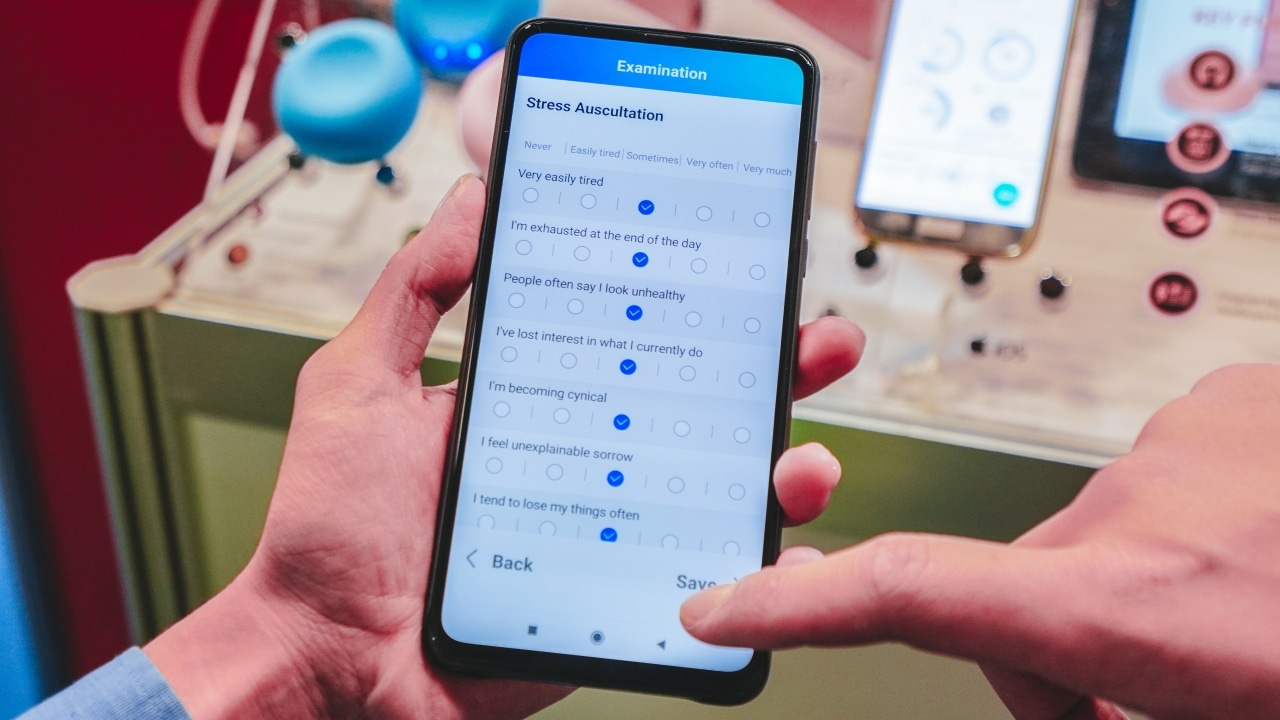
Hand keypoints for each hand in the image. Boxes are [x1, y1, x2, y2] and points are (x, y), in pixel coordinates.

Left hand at [144, 174, 866, 719]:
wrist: (327, 656)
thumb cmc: (328, 527)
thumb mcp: (356, 386)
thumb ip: (411, 295)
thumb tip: (471, 205)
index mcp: (535, 398)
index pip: (635, 337)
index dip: (696, 305)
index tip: (749, 271)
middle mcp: (584, 456)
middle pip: (697, 409)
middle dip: (772, 374)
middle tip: (819, 344)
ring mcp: (604, 529)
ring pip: (715, 495)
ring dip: (780, 473)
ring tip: (805, 463)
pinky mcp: (611, 600)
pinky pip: (699, 587)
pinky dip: (754, 574)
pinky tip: (786, 554)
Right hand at [681, 364, 1279, 718]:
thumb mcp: (1210, 716)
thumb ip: (1104, 696)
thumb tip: (1056, 686)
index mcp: (1132, 611)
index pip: (918, 593)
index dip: (804, 601)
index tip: (718, 605)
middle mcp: (1137, 512)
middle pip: (1016, 596)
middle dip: (1052, 660)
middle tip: (1149, 705)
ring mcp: (1185, 443)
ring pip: (1092, 544)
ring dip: (1132, 596)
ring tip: (1235, 631)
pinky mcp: (1225, 401)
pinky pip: (1154, 486)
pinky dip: (1182, 532)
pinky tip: (1258, 561)